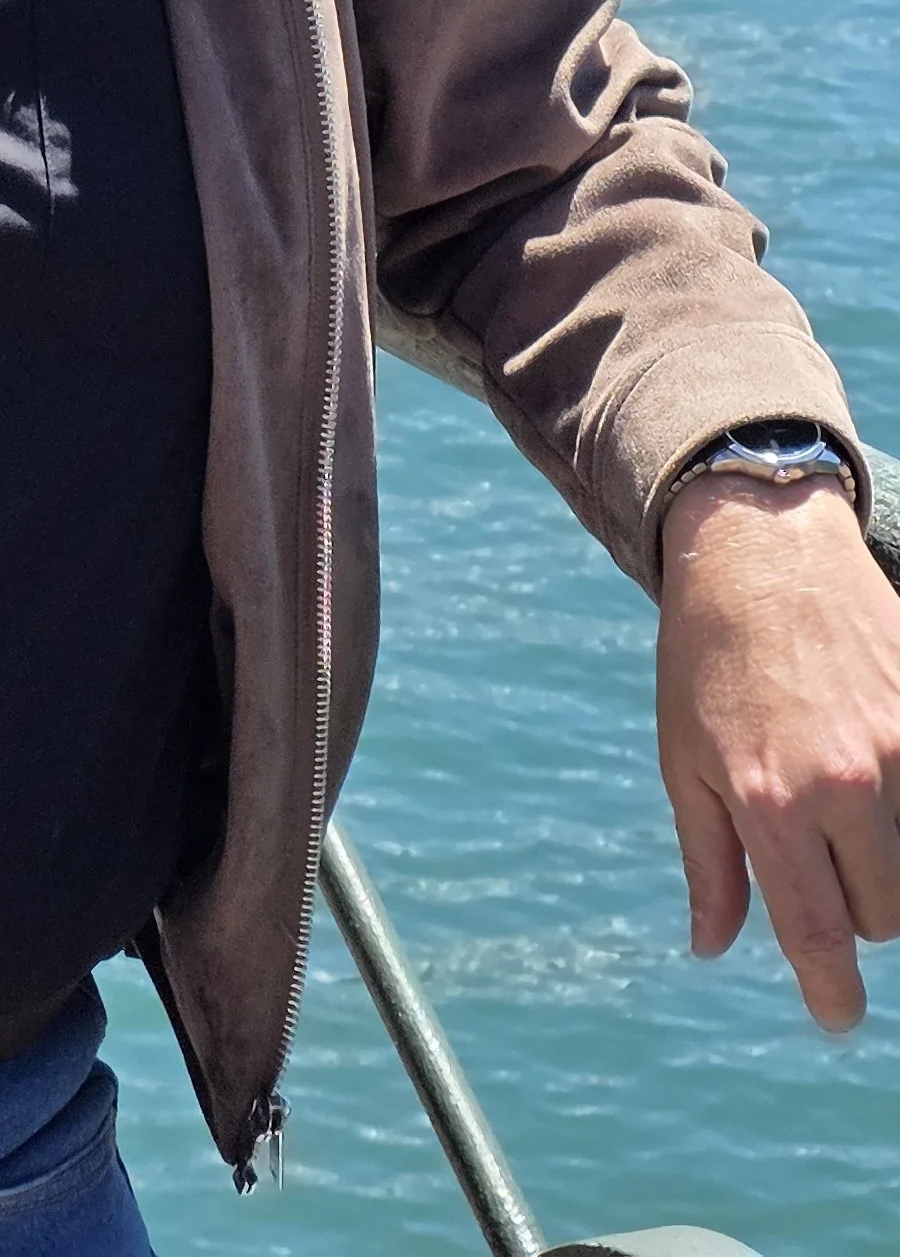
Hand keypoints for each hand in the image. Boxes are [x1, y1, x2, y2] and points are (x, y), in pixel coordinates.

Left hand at [658, 468, 899, 1029]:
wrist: (761, 547)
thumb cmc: (707, 659)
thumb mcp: (685, 761)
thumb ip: (710, 863)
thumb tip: (713, 948)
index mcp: (772, 801)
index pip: (820, 935)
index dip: (832, 994)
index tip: (836, 1017)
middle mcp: (843, 781)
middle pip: (883, 913)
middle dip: (855, 908)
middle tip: (820, 855)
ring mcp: (898, 746)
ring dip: (885, 855)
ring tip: (840, 795)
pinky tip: (866, 759)